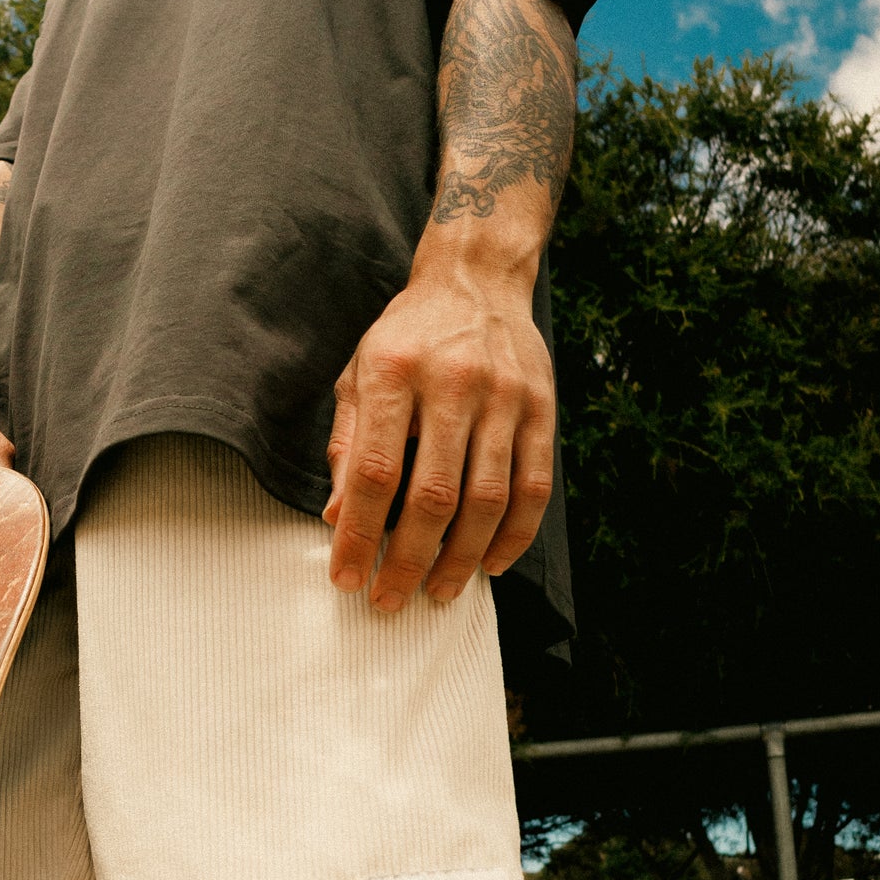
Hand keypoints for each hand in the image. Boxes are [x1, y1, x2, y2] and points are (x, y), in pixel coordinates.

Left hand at [322, 263, 554, 609]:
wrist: (477, 279)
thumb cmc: (408, 336)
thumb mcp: (359, 373)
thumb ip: (346, 443)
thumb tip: (337, 518)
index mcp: (393, 372)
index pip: (373, 471)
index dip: (359, 533)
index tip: (347, 576)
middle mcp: (452, 382)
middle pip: (433, 494)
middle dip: (409, 559)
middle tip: (391, 599)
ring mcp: (504, 396)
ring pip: (487, 498)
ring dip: (461, 557)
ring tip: (438, 591)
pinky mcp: (542, 407)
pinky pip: (534, 487)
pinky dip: (513, 535)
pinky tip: (490, 563)